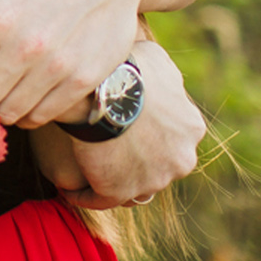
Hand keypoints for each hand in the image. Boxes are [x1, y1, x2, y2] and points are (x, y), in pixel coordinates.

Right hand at [40, 41, 203, 209]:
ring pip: (132, 186)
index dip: (148, 130)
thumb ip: (166, 77)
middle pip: (158, 165)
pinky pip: (100, 199)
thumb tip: (161, 79)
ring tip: (87, 168)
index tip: (126, 123)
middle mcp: (180, 159)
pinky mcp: (120, 192)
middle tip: (107, 146)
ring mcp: (153, 181)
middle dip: (137, 159)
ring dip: (114, 179)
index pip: (172, 136)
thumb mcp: (158, 61)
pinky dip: (84, 194)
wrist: (102, 91)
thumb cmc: (128, 69)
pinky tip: (68, 187)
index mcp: (191, 128)